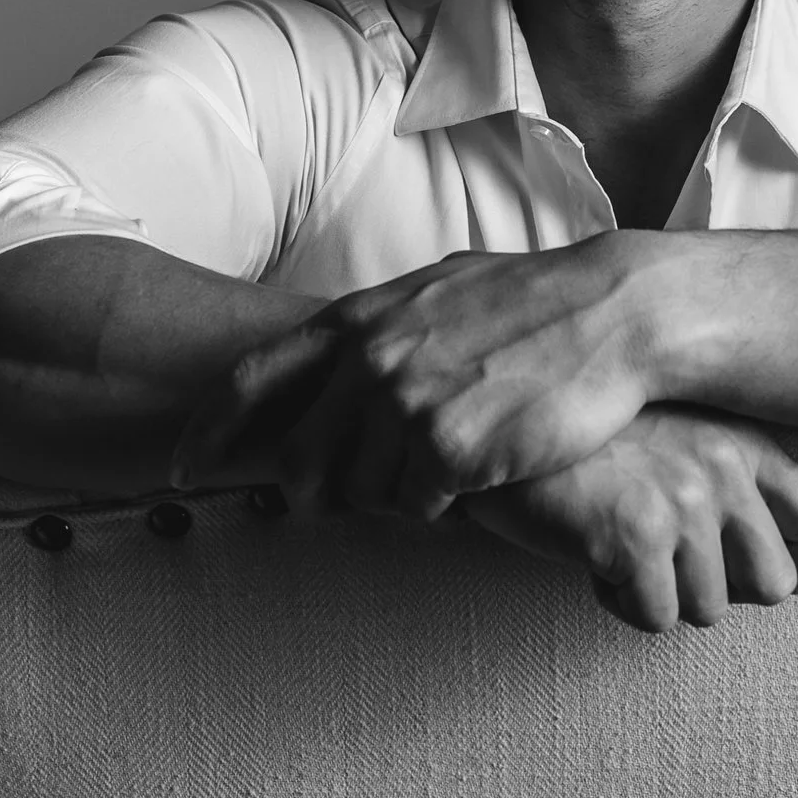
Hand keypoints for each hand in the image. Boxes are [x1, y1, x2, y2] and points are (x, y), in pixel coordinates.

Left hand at [169, 235, 678, 519]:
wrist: (616, 314)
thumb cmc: (537, 302)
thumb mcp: (440, 288)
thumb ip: (381, 322)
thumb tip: (343, 350)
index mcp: (359, 318)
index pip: (249, 379)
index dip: (207, 431)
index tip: (182, 469)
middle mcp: (369, 359)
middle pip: (301, 463)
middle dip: (322, 493)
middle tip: (358, 500)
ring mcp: (405, 405)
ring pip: (362, 493)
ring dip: (397, 496)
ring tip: (448, 467)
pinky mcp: (448, 451)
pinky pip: (416, 509)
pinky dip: (440, 505)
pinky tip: (479, 474)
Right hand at [459, 407, 797, 632]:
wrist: (501, 424)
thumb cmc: (584, 442)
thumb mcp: (674, 439)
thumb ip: (730, 482)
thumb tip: (776, 569)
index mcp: (743, 441)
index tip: (752, 576)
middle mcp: (724, 466)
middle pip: (773, 585)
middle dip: (720, 590)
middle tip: (670, 564)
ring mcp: (683, 499)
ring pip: (706, 609)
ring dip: (657, 592)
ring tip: (618, 542)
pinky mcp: (637, 534)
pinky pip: (653, 616)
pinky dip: (617, 600)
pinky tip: (591, 552)